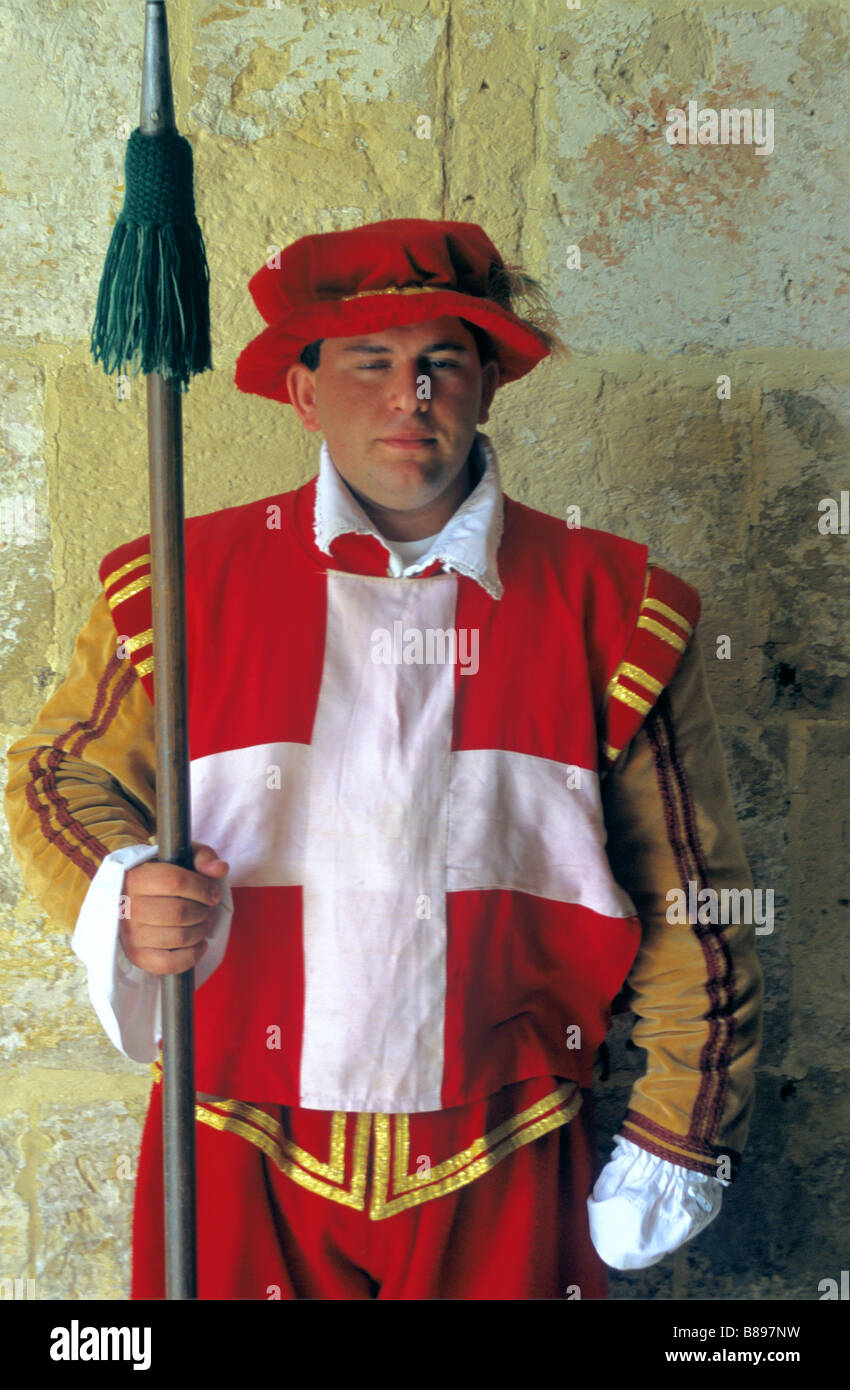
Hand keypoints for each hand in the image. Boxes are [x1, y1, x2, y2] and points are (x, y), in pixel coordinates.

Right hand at [120, 841, 229, 975]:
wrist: (133, 899)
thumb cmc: (164, 877)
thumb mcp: (182, 857)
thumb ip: (203, 856)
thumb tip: (220, 869)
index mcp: (136, 877)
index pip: (175, 882)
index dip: (202, 888)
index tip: (213, 893)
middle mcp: (128, 907)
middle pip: (179, 912)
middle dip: (202, 911)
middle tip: (206, 909)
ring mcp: (131, 935)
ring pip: (178, 937)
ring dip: (200, 931)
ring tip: (202, 923)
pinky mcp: (137, 957)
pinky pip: (170, 964)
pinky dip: (192, 955)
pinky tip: (199, 944)